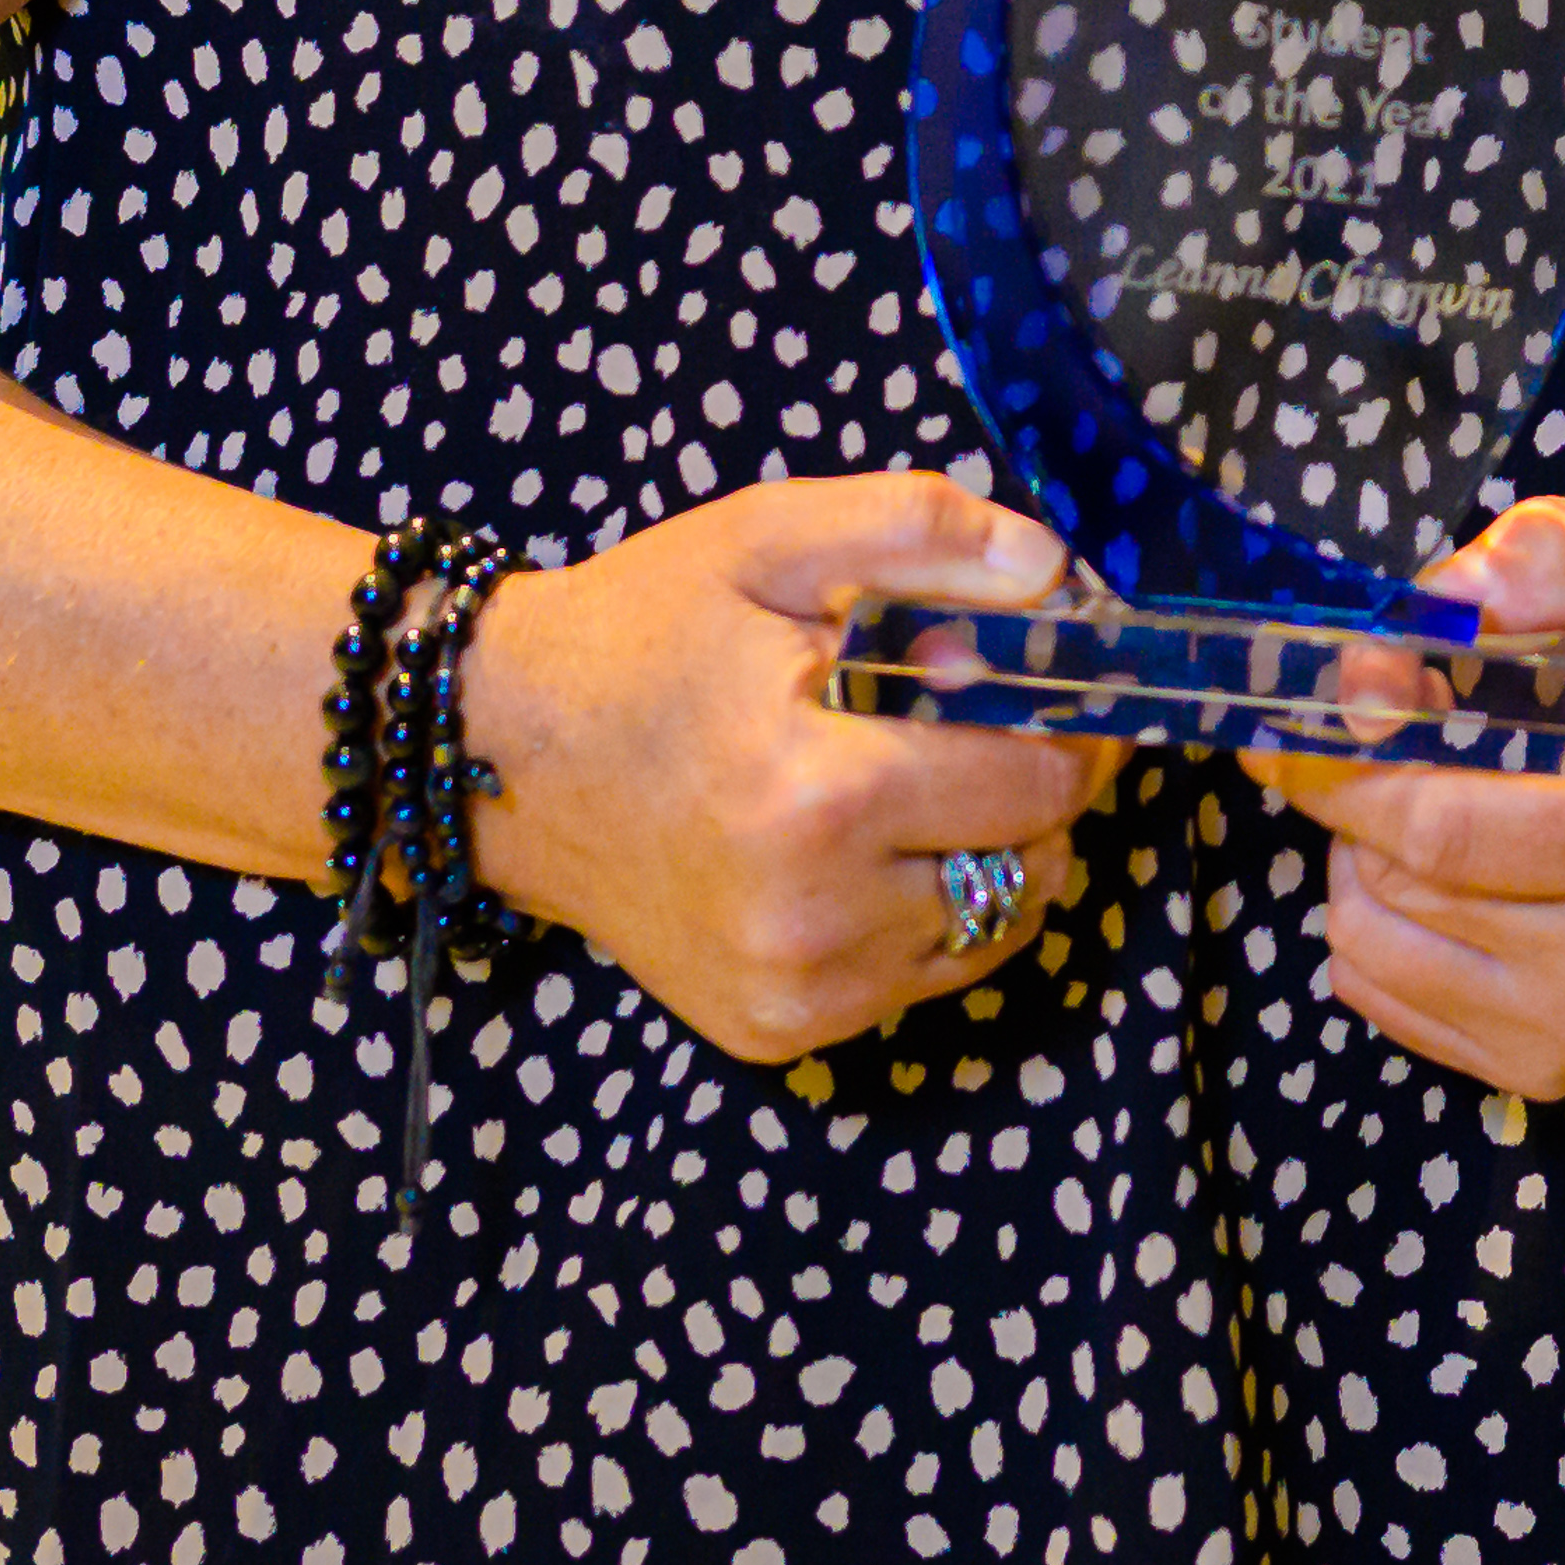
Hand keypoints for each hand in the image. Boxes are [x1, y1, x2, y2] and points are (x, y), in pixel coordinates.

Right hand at [459, 473, 1111, 1063]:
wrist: (497, 757)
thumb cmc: (639, 636)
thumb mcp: (768, 540)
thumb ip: (920, 533)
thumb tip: (1054, 570)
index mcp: (822, 796)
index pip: (1038, 782)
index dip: (1067, 722)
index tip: (1052, 683)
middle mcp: (816, 918)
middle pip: (1032, 863)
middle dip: (1035, 789)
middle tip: (984, 725)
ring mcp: (796, 990)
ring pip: (990, 930)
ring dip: (993, 857)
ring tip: (924, 784)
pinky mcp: (775, 1031)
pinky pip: (922, 978)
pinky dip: (931, 915)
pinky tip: (872, 850)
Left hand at [1258, 496, 1564, 1102]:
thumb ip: (1547, 562)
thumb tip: (1403, 624)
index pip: (1448, 832)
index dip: (1346, 772)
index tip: (1288, 718)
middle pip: (1401, 884)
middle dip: (1354, 794)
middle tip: (1378, 731)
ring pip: (1372, 946)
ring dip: (1359, 858)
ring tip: (1428, 799)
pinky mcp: (1549, 1067)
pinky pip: (1382, 998)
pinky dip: (1376, 921)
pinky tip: (1441, 869)